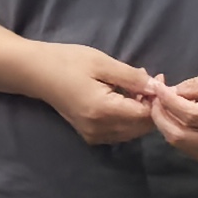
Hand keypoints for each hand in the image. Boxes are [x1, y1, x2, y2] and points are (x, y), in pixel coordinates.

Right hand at [23, 43, 162, 147]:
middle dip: (152, 106)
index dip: (157, 99)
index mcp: (104, 111)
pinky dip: (129, 119)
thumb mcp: (103, 64)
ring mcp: (94, 136)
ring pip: (132, 132)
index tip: (160, 78)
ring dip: (142, 113)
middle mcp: (100, 129)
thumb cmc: (69, 62)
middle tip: (153, 80)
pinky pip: (120, 133)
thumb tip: (157, 87)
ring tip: (139, 88)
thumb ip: (132, 78)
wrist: (37, 73)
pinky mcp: (90, 135)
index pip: (145, 115)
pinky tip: (126, 99)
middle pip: (141, 128)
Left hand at [149, 70, 197, 167]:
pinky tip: (175, 115)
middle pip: (178, 134)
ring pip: (177, 142)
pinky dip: (173, 130)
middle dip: (160, 114)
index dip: (168, 100)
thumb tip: (169, 92)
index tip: (157, 85)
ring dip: (164, 122)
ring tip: (164, 103)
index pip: (189, 114)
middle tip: (155, 95)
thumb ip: (197, 85)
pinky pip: (183, 146)